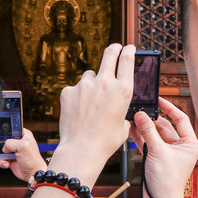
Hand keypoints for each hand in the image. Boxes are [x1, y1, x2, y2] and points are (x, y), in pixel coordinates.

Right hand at [0, 128, 45, 181]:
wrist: (32, 173)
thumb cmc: (32, 160)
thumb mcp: (22, 146)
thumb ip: (10, 143)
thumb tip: (4, 148)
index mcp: (24, 135)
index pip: (13, 128)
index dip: (7, 131)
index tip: (2, 136)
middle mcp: (19, 142)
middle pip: (5, 139)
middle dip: (2, 145)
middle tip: (4, 149)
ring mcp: (14, 151)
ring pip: (1, 149)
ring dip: (2, 155)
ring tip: (7, 158)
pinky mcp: (10, 159)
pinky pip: (1, 158)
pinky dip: (2, 162)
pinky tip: (8, 164)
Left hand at [49, 43, 135, 188]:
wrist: (82, 149)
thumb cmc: (105, 141)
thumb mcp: (123, 125)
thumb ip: (123, 112)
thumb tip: (120, 110)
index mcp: (123, 90)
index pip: (127, 60)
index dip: (129, 50)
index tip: (128, 47)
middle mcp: (105, 83)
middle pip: (109, 54)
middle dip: (113, 49)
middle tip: (114, 48)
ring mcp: (85, 85)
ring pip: (90, 76)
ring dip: (93, 83)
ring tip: (91, 103)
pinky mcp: (68, 91)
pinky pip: (75, 89)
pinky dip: (78, 96)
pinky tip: (79, 111)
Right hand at [130, 97, 197, 197]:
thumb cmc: (167, 181)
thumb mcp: (158, 151)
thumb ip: (148, 131)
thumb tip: (140, 114)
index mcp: (190, 143)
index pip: (181, 119)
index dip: (169, 108)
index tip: (158, 99)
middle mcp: (180, 147)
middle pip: (165, 126)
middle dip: (151, 119)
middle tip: (138, 110)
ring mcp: (168, 152)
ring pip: (155, 134)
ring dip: (144, 127)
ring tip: (132, 117)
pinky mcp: (157, 158)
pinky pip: (149, 143)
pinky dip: (140, 136)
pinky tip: (131, 128)